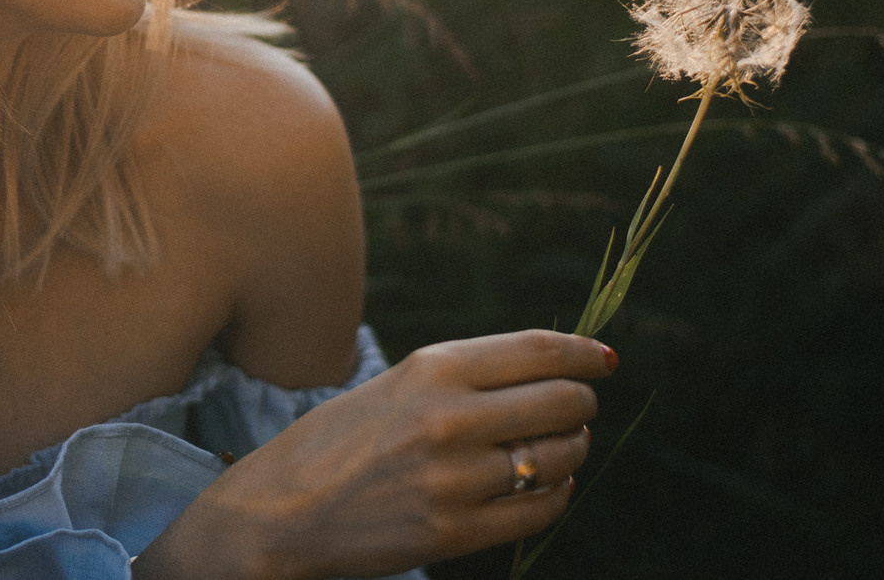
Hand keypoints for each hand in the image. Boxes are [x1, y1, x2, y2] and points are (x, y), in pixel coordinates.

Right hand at [134, 330, 611, 579]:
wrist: (279, 513)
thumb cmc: (337, 444)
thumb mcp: (395, 387)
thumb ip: (463, 378)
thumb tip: (548, 371)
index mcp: (432, 370)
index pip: (538, 351)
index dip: (583, 353)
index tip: (604, 359)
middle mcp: (449, 418)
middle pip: (561, 401)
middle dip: (581, 404)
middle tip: (577, 409)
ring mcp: (454, 478)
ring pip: (559, 456)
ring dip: (572, 450)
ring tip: (561, 449)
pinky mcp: (454, 532)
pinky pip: (539, 509)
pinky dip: (556, 495)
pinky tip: (548, 487)